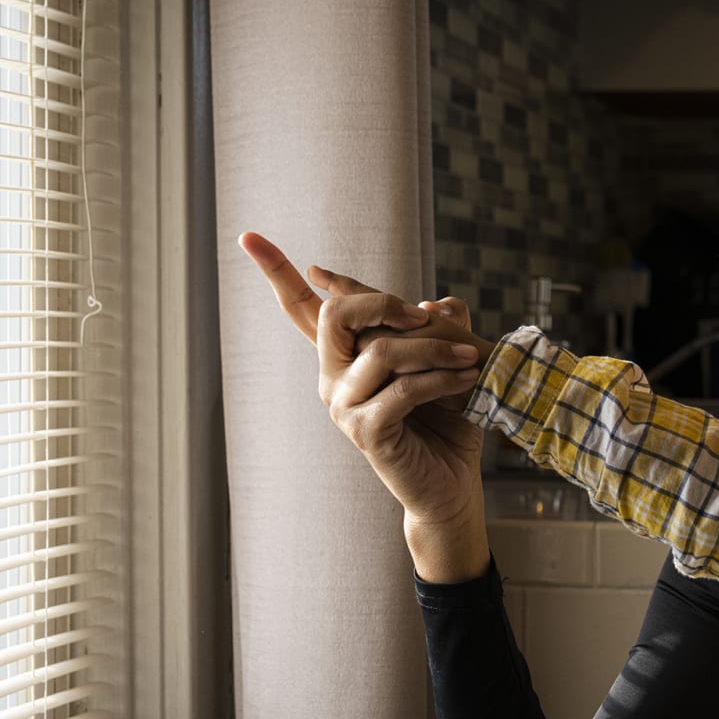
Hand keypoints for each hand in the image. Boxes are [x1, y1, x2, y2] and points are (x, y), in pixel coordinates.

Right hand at [241, 231, 493, 580]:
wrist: (452, 484)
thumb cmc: (446, 422)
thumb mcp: (446, 362)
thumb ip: (439, 328)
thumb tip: (439, 301)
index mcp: (342, 358)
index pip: (302, 309)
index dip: (276, 271)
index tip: (247, 234)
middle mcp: (332, 379)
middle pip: (333, 316)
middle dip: (380, 302)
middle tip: (424, 317)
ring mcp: (344, 407)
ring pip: (381, 352)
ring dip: (434, 349)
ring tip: (471, 357)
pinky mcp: (366, 432)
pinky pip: (403, 389)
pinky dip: (440, 379)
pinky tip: (465, 379)